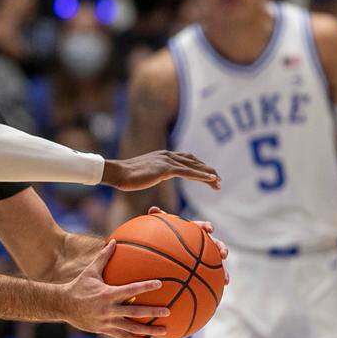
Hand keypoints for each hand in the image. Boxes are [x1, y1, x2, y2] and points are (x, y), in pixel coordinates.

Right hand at [61, 241, 169, 337]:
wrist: (62, 305)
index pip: (130, 289)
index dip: (145, 286)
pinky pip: (123, 337)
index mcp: (107, 294)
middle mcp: (108, 309)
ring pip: (131, 328)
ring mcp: (107, 322)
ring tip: (164, 332)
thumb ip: (103, 257)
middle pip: (134, 312)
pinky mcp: (105, 330)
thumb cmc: (78, 286)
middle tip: (168, 312)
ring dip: (149, 331)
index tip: (160, 284)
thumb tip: (114, 240)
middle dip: (152, 313)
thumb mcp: (90, 271)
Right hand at [102, 151, 219, 190]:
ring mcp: (167, 161)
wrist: (117, 173)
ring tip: (219, 182)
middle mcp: (167, 155)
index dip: (199, 167)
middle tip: (219, 180)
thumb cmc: (126, 177)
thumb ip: (154, 172)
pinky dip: (201, 176)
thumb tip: (157, 177)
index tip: (208, 175)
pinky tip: (212, 180)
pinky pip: (188, 173)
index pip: (187, 159)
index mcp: (163, 156)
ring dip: (208, 174)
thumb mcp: (145, 173)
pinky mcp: (165, 169)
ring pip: (194, 167)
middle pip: (194, 161)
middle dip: (207, 170)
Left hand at [148, 207, 229, 283]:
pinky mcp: (201, 271)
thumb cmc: (162, 238)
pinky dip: (211, 286)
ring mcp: (203, 258)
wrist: (163, 253)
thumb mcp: (159, 229)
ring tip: (226, 279)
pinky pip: (208, 279)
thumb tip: (153, 208)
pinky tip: (213, 295)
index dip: (206, 227)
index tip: (209, 229)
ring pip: (216, 265)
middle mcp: (201, 245)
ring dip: (223, 272)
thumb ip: (158, 219)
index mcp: (192, 232)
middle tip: (223, 254)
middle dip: (221, 249)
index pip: (201, 227)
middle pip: (215, 245)